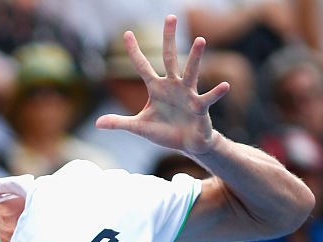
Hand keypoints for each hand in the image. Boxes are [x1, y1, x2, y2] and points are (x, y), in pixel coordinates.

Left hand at [96, 15, 229, 156]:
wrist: (186, 143)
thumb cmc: (164, 131)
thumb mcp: (138, 127)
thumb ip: (119, 123)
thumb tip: (97, 124)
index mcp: (156, 88)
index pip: (142, 66)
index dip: (134, 51)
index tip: (126, 34)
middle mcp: (172, 86)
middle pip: (169, 58)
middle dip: (169, 38)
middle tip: (171, 17)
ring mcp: (187, 94)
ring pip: (190, 73)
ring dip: (195, 58)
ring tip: (200, 40)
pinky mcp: (200, 107)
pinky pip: (208, 98)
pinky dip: (216, 93)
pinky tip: (225, 86)